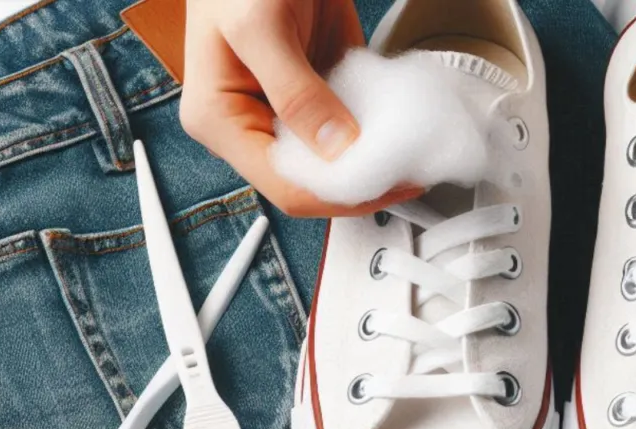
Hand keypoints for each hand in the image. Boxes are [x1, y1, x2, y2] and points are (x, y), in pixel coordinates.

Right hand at [180, 0, 418, 216]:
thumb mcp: (260, 27)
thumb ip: (297, 92)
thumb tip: (336, 148)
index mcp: (221, 120)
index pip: (285, 186)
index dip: (339, 194)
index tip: (387, 183)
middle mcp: (253, 124)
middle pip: (313, 183)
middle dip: (362, 183)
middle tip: (410, 172)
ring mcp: (288, 112)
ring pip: (335, 162)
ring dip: (376, 163)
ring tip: (414, 158)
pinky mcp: (317, 95)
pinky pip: (351, 128)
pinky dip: (378, 132)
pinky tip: (403, 130)